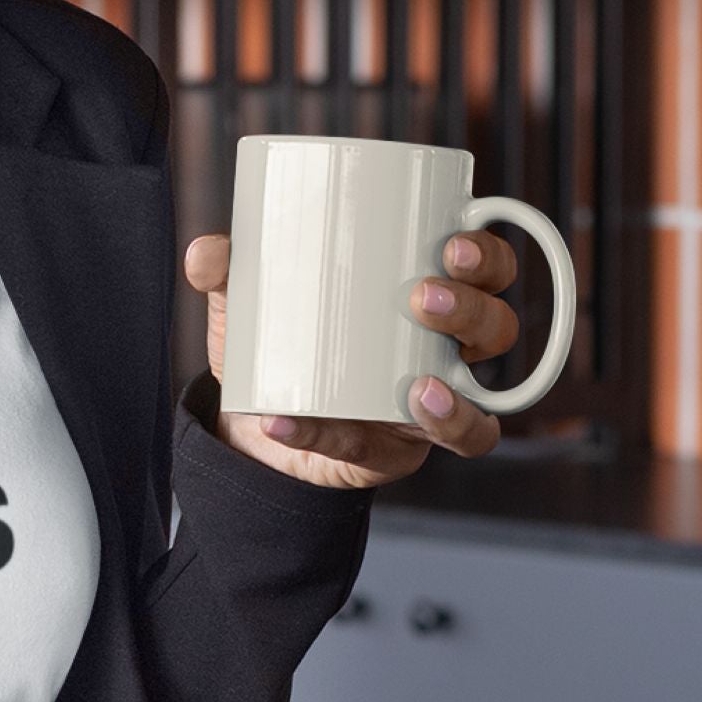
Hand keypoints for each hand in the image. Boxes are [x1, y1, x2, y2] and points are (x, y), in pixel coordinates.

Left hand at [182, 228, 514, 490]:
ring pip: (476, 405)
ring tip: (415, 387)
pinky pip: (384, 456)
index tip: (455, 245)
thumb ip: (226, 271)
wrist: (251, 420)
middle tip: (423, 297)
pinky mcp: (390, 452)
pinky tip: (292, 422)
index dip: (487, 256)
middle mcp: (442, 350)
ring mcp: (427, 406)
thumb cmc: (277, 342)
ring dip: (454, 398)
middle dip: (471, 311)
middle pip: (496, 328)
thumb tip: (206, 252)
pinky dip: (334, 439)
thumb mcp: (248, 300)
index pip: (486, 269)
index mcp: (422, 295)